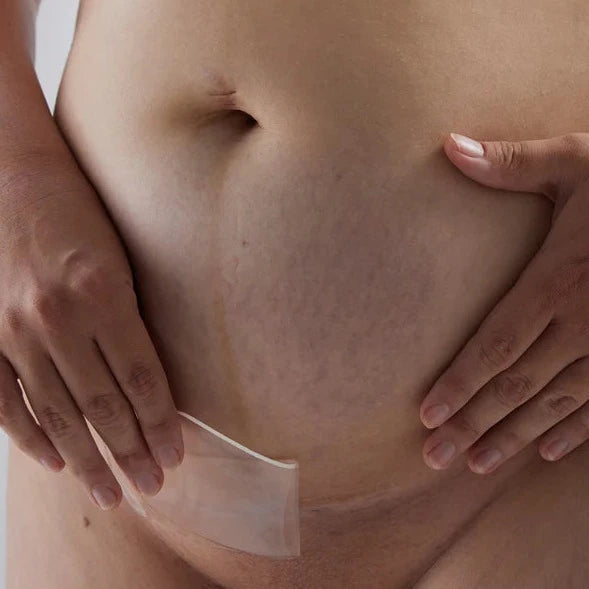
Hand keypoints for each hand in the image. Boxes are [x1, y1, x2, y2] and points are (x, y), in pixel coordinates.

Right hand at [0, 154, 182, 508]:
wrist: (7, 171)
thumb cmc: (78, 209)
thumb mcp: (120, 256)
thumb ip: (131, 317)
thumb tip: (149, 381)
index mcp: (103, 293)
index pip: (142, 379)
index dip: (161, 424)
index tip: (176, 457)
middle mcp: (58, 317)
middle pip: (104, 406)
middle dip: (131, 453)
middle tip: (151, 486)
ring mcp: (13, 329)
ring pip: (59, 413)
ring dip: (89, 458)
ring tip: (113, 491)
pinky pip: (6, 402)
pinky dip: (31, 437)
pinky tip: (56, 463)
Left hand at [419, 132, 588, 474]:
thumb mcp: (579, 161)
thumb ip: (513, 163)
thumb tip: (446, 145)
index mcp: (560, 280)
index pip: (496, 344)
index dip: (459, 383)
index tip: (425, 415)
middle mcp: (587, 323)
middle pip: (517, 386)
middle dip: (472, 424)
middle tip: (432, 456)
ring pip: (557, 405)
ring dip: (514, 437)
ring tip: (474, 464)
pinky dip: (575, 432)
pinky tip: (548, 452)